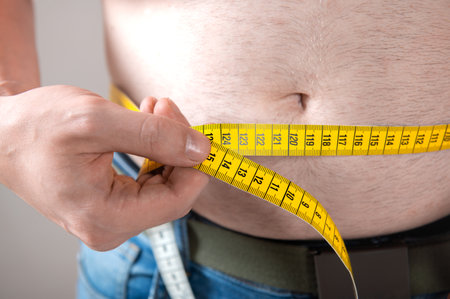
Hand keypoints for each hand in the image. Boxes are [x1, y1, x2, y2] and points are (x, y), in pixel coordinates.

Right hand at [0, 85, 209, 250]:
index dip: (193, 161)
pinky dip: (154, 151)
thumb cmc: (36, 128)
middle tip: (164, 107)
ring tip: (152, 110)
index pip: (178, 198)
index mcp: (106, 218)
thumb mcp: (96, 122)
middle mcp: (111, 227)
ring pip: (164, 184)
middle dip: (178, 147)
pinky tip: (146, 125)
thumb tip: (201, 149)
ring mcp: (112, 218)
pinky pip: (149, 182)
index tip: (191, 128)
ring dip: (167, 145)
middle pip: (174, 191)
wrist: (2, 134)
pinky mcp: (112, 204)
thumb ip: (153, 135)